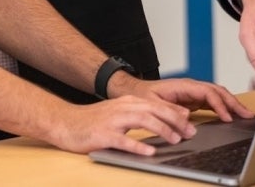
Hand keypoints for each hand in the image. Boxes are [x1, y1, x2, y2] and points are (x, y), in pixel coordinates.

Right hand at [48, 93, 194, 155]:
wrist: (64, 122)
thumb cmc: (92, 121)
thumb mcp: (118, 114)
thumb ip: (138, 116)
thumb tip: (164, 122)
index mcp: (127, 103)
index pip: (156, 105)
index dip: (175, 114)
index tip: (190, 124)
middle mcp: (121, 108)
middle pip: (153, 110)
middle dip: (174, 121)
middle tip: (189, 132)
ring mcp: (112, 121)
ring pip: (142, 121)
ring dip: (161, 130)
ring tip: (175, 140)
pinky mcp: (102, 135)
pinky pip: (123, 140)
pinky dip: (138, 145)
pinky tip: (149, 151)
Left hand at [117, 76, 254, 121]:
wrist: (134, 91)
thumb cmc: (142, 95)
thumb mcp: (152, 103)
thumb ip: (168, 109)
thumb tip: (187, 117)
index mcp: (183, 85)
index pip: (208, 92)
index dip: (220, 104)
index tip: (227, 117)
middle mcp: (190, 87)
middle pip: (217, 91)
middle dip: (233, 102)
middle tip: (247, 115)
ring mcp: (192, 93)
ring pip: (217, 96)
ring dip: (231, 104)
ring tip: (245, 115)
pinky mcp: (192, 100)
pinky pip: (212, 102)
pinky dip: (223, 108)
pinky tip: (230, 116)